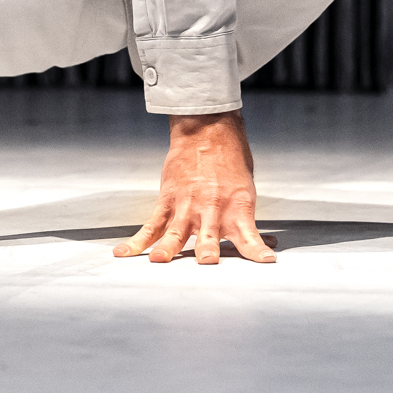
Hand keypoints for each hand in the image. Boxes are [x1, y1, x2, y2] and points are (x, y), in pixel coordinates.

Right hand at [114, 111, 276, 264]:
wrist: (207, 131)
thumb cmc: (230, 160)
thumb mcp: (246, 189)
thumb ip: (246, 219)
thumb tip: (263, 241)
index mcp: (237, 207)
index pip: (250, 235)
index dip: (258, 250)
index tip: (266, 261)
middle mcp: (212, 210)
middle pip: (209, 236)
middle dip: (207, 250)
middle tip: (207, 262)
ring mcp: (187, 206)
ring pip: (176, 233)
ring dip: (168, 248)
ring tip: (159, 259)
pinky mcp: (168, 200)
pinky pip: (152, 224)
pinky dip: (138, 240)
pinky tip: (125, 251)